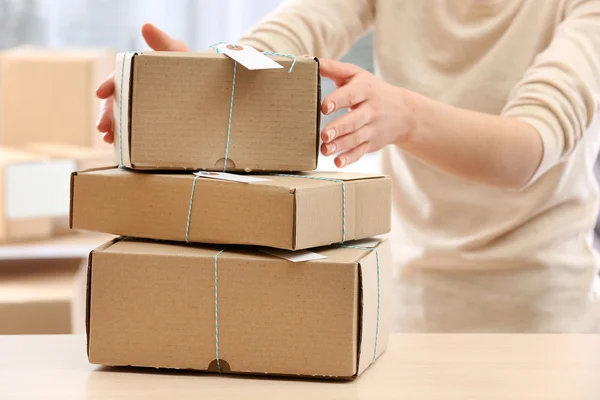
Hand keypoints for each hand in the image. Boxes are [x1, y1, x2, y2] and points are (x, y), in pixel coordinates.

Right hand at [96, 23, 189, 143]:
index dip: (108, 85)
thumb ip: (163, 43)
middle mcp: (136, 94)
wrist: (212, 90)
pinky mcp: (151, 127)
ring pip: (121, 120)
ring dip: (112, 130)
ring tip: (109, 138)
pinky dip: (125, 141)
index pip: (118, 79)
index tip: (101, 92)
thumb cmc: (192, 69)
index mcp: (138, 76)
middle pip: (115, 104)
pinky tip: (121, 147)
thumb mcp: (178, 55)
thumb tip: (146, 26)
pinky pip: (135, 135)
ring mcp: (142, 111)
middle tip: (103, 126)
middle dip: (106, 115)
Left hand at [319, 59, 415, 167]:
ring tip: (325, 150)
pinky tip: (337, 162)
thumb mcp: (356, 75)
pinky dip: (350, 158)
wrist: (404, 112)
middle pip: (354, 120)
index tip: (324, 107)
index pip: (351, 95)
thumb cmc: (371, 90)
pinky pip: (361, 152)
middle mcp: (371, 110)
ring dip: (340, 145)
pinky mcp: (372, 143)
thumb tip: (306, 61)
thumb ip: (332, 68)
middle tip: (323, 135)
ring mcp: (372, 128)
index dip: (338, 100)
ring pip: (356, 138)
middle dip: (339, 128)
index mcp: (365, 90)